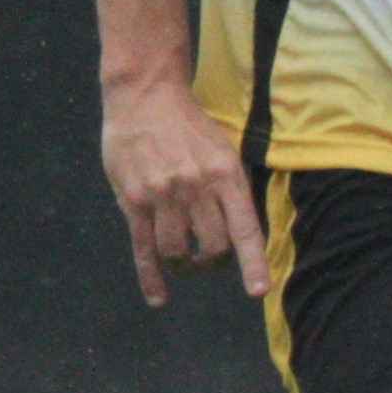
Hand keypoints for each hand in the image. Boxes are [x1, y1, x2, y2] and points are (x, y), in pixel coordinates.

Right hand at [103, 73, 262, 306]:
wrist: (144, 96)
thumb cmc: (189, 124)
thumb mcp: (223, 147)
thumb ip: (232, 186)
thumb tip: (244, 230)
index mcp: (224, 173)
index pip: (244, 228)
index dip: (252, 262)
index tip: (258, 290)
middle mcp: (195, 187)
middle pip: (212, 246)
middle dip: (214, 261)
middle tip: (210, 259)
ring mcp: (162, 196)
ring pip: (177, 251)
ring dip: (184, 265)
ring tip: (185, 261)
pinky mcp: (133, 201)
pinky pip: (144, 249)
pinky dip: (152, 277)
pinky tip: (158, 297)